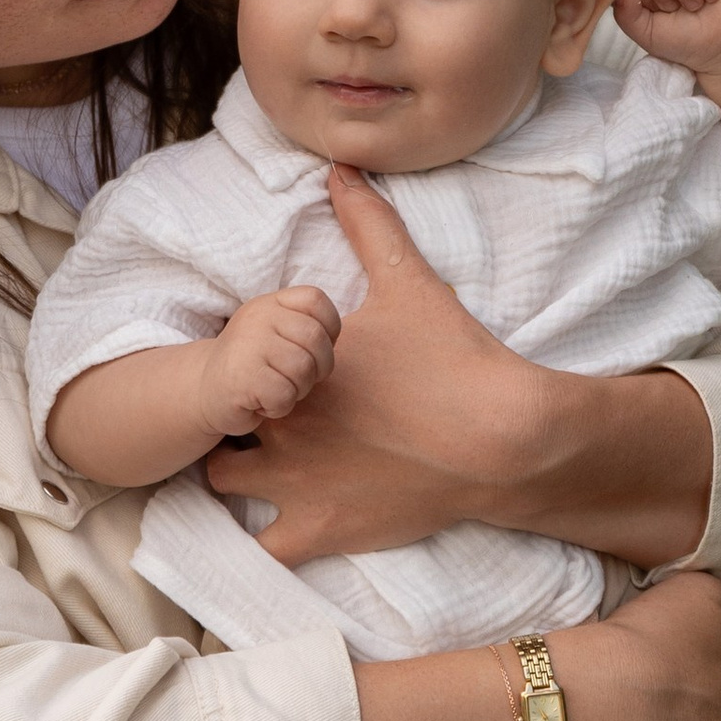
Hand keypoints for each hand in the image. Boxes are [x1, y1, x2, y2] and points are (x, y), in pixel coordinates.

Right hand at [203, 285, 340, 433]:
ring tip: (277, 391)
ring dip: (298, 390)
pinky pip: (284, 394)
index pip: (316, 300)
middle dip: (318, 368)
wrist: (204, 392)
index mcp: (270, 304)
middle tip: (296, 380)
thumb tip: (334, 339)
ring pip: (303, 368)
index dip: (329, 329)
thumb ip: (304, 327)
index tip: (314, 351)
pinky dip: (279, 407)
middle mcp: (257, 318)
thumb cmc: (253, 366)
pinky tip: (262, 404)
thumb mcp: (276, 334)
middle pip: (316, 338)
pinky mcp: (241, 378)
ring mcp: (246, 346)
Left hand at [206, 164, 549, 561]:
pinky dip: (263, 540)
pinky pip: (263, 551)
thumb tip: (341, 168)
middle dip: (229, 414)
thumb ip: (367, 224)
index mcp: (288, 366)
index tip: (259, 360)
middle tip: (256, 409)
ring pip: (222, 484)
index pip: (227, 361)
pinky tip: (279, 525)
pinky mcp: (321, 531)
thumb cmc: (452, 359)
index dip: (239, 360)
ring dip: (235, 472)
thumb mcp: (407, 280)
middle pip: (218, 419)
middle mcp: (277, 426)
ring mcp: (294, 485)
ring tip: (263, 463)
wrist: (502, 437)